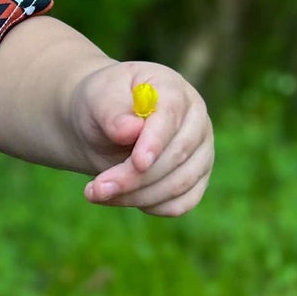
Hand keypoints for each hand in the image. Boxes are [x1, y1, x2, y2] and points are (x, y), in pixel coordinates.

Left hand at [71, 60, 212, 216]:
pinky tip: (122, 198)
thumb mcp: (96, 99)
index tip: (138, 163)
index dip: (156, 141)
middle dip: (135, 177)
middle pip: (178, 155)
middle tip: (95, 189)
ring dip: (137, 196)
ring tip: (97, 193)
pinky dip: (151, 206)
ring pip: (180, 184)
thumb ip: (112, 111)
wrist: (101, 126)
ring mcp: (201, 151)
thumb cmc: (101, 106)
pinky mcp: (196, 179)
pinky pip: (182, 203)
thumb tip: (131, 129)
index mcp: (172, 89)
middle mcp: (195, 119)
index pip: (172, 115)